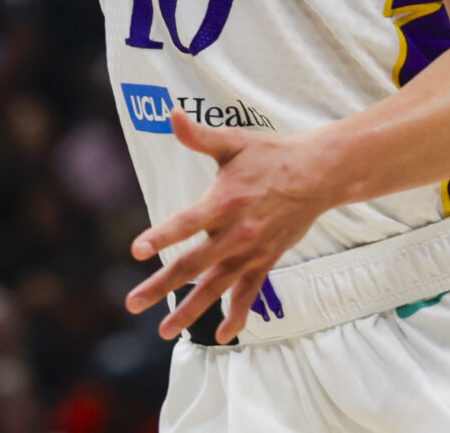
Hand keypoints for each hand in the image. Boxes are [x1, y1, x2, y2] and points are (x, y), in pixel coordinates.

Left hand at [123, 111, 340, 345]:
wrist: (317, 176)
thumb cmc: (270, 155)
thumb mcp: (233, 141)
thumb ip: (199, 135)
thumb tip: (171, 114)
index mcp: (224, 202)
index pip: (187, 223)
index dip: (162, 236)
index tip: (137, 251)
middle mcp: (236, 233)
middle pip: (193, 265)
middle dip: (161, 286)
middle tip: (132, 302)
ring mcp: (251, 252)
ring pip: (215, 288)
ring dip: (189, 310)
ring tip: (164, 330)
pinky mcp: (265, 261)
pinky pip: (249, 295)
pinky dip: (237, 316)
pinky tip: (223, 336)